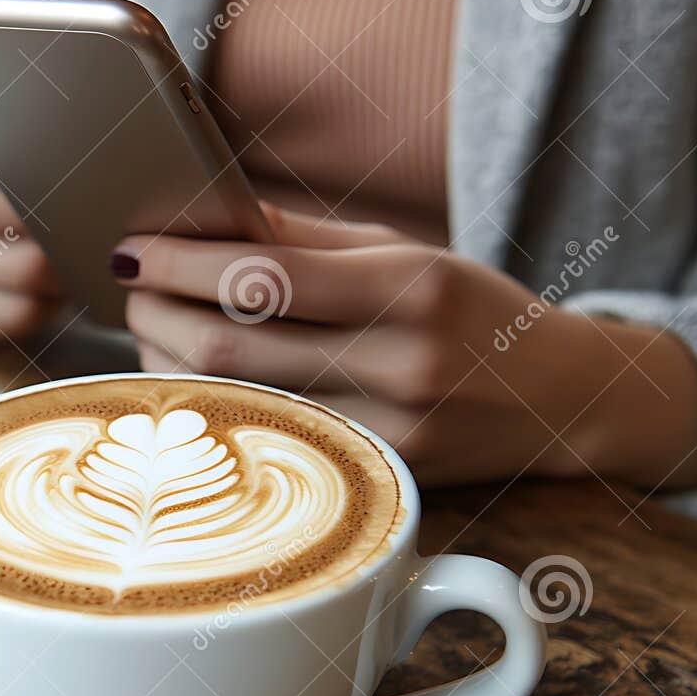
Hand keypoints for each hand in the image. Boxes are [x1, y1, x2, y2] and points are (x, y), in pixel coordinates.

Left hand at [114, 205, 696, 489]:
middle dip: (158, 314)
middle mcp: (402, 362)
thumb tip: (200, 218)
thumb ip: (301, 238)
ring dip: (171, 367)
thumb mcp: (405, 254)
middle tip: (130, 293)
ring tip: (151, 335)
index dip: (180, 261)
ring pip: (239, 402)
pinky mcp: (381, 477)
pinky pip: (272, 443)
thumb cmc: (470, 312)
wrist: (566, 401)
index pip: (262, 273)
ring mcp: (392, 429)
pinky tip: (193, 388)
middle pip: (233, 344)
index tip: (131, 247)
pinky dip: (219, 413)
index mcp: (410, 285)